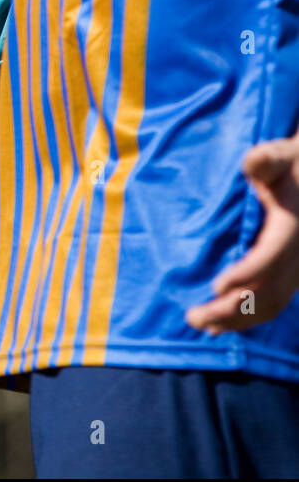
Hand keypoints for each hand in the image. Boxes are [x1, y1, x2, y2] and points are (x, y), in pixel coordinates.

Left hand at [187, 136, 298, 333]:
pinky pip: (273, 302)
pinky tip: (220, 324)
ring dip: (238, 320)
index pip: (270, 259)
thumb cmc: (290, 164)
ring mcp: (297, 268)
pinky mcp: (290, 274)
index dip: (246, 275)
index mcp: (293, 229)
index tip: (215, 285)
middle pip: (269, 293)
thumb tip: (252, 160)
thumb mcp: (279, 156)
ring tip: (201, 325)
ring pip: (273, 305)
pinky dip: (249, 317)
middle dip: (231, 309)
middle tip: (193, 317)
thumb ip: (265, 160)